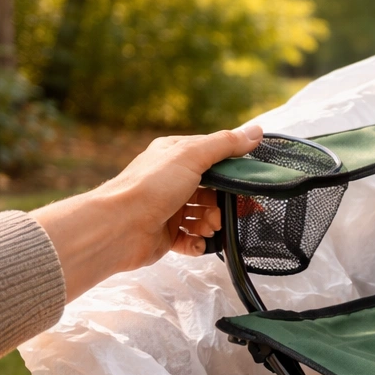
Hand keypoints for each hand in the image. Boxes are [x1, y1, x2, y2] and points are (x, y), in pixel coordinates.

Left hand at [32, 126, 263, 300]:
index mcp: (174, 156)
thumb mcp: (191, 156)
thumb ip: (225, 145)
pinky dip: (198, 243)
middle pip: (210, 190)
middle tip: (227, 212)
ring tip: (208, 228)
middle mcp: (170, 181)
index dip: (232, 171)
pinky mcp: (165, 235)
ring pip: (202, 216)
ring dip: (211, 223)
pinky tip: (199, 243)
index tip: (248, 184)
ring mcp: (167, 208)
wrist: (118, 227)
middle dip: (222, 203)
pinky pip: (190, 240)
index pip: (212, 158)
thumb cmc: (152, 187)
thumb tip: (256, 131)